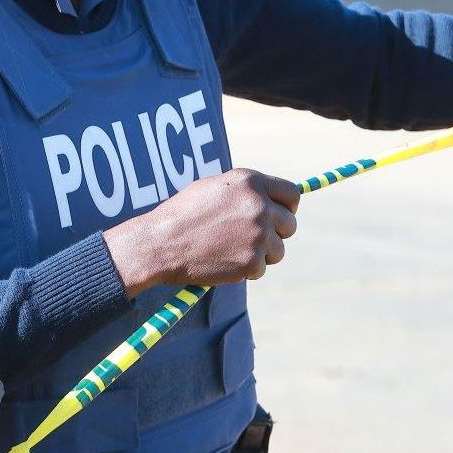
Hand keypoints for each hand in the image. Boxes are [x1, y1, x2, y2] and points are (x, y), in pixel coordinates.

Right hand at [104, 168, 299, 296]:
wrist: (161, 243)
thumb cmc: (181, 215)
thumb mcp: (214, 188)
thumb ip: (245, 192)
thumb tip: (270, 199)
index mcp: (250, 182)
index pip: (291, 193)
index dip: (288, 207)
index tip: (281, 216)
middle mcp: (259, 206)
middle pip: (289, 224)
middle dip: (276, 233)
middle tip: (254, 240)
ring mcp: (258, 235)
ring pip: (278, 250)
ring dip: (262, 254)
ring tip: (234, 252)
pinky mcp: (252, 262)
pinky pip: (261, 269)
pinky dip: (246, 270)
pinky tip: (225, 262)